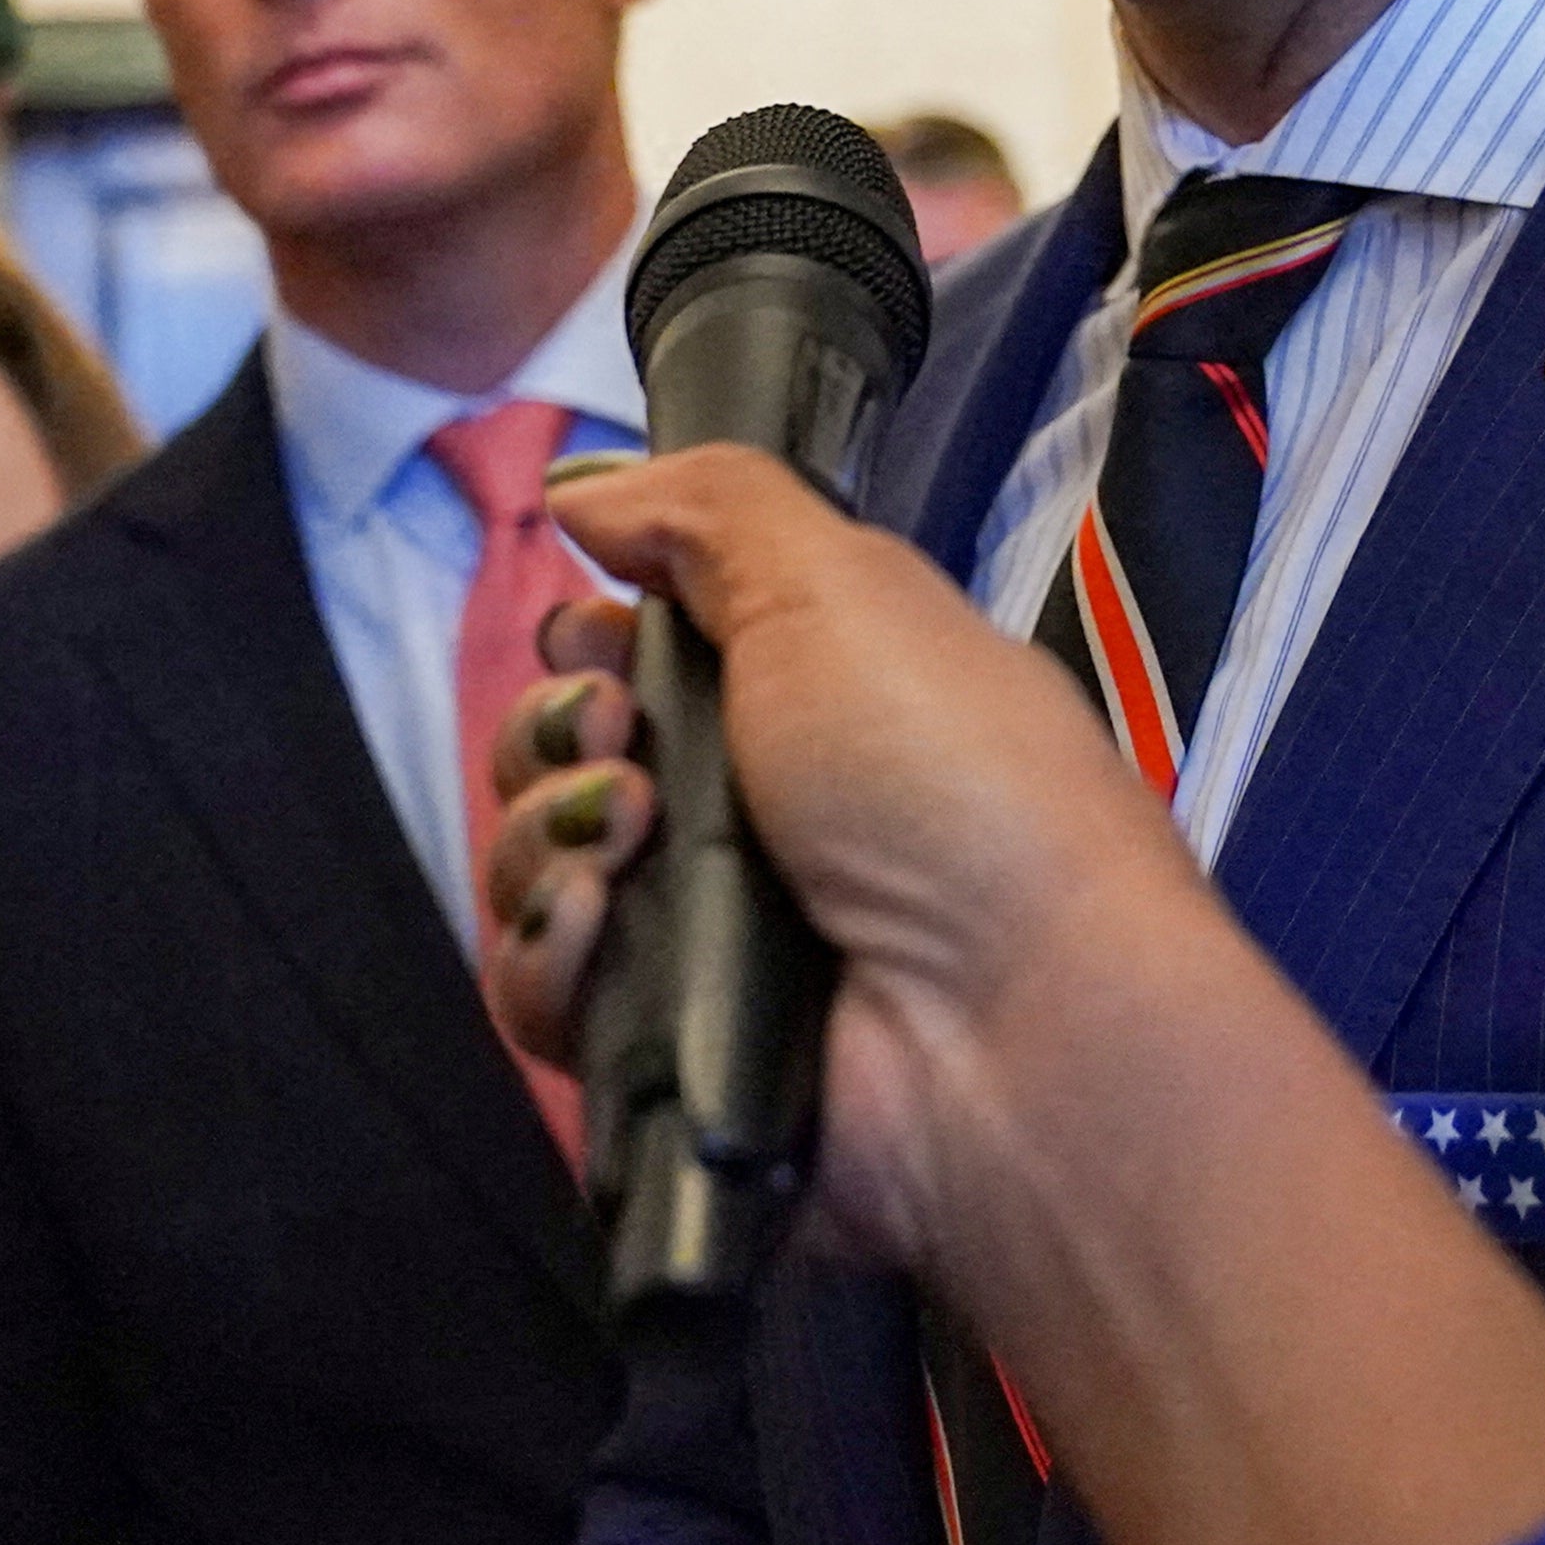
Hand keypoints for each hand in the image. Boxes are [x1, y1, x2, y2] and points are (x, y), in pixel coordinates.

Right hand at [481, 447, 1199, 1274]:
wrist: (1008, 1019)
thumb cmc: (945, 774)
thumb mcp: (841, 586)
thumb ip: (709, 511)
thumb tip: (588, 488)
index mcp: (809, 698)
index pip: (638, 657)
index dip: (590, 638)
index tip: (596, 631)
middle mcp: (753, 817)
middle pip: (564, 759)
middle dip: (554, 730)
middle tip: (619, 738)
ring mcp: (704, 943)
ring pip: (535, 871)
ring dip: (545, 833)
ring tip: (626, 835)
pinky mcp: (663, 1056)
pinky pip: (541, 996)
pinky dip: (548, 952)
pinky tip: (595, 923)